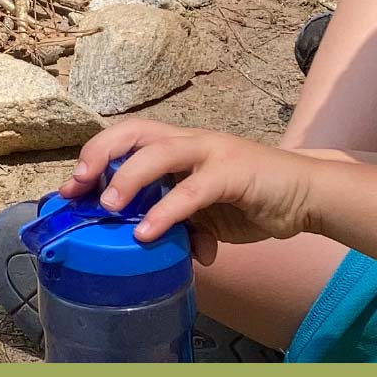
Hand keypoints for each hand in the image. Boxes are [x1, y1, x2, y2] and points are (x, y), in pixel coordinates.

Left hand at [67, 120, 329, 244]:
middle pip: (134, 132)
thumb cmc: (253, 197)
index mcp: (180, 145)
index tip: (70, 190)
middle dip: (99, 155)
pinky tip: (148, 234)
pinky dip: (166, 212)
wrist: (306, 194)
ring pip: (159, 152)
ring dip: (128, 179)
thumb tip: (142, 245)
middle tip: (78, 187)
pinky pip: (192, 190)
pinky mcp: (233, 172)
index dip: (95, 157)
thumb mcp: (203, 211)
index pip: (128, 137)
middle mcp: (191, 141)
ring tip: (109, 208)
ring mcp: (213, 152)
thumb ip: (174, 219)